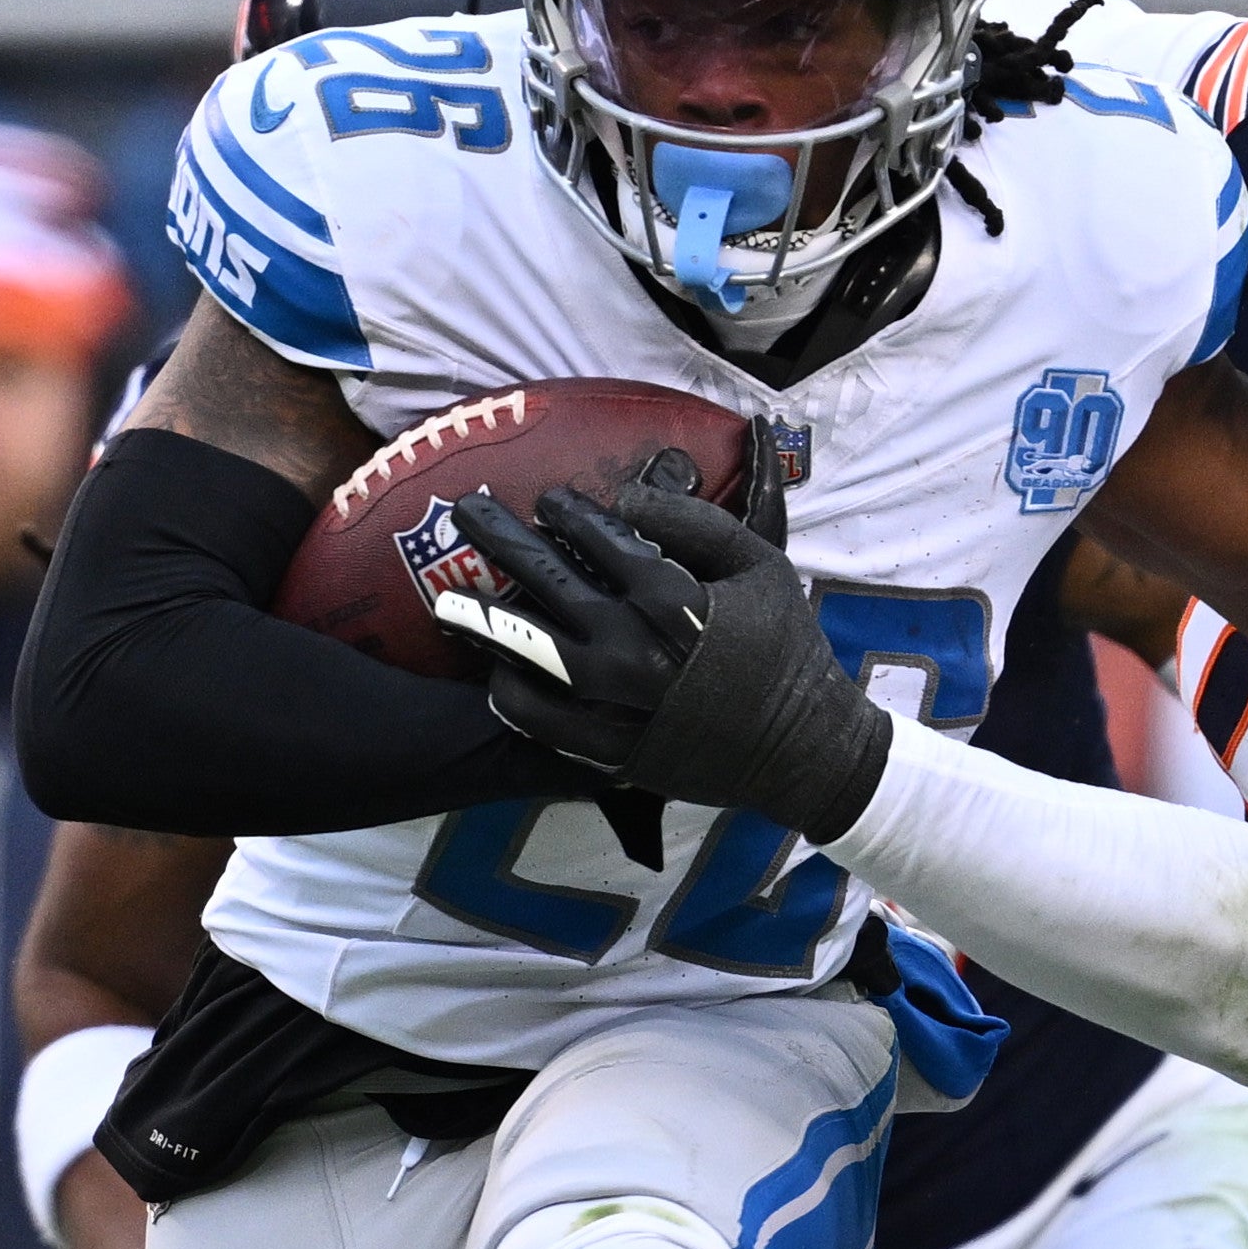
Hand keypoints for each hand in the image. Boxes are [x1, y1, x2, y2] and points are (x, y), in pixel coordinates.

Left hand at [439, 483, 889, 834]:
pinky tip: (493, 673)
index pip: (598, 537)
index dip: (566, 512)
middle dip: (501, 539)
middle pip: (547, 580)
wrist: (802, 748)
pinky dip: (510, 695)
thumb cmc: (786, 649)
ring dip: (481, 621)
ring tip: (444, 602)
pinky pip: (540, 720)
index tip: (548, 500)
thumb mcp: (763, 566)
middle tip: (466, 512)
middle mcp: (632, 644)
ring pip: (527, 651)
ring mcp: (615, 701)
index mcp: (670, 594)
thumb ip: (698, 523)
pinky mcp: (611, 748)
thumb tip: (629, 500)